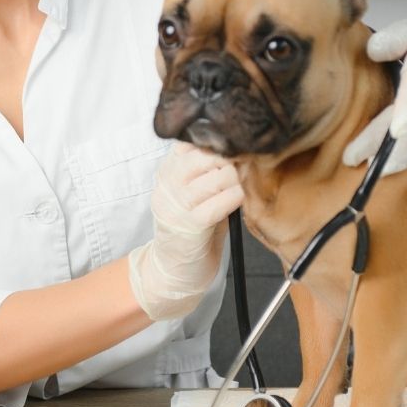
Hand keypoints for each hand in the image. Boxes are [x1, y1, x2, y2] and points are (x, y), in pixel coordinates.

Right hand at [128, 142, 243, 320]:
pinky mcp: (190, 225)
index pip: (193, 137)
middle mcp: (168, 182)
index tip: (230, 150)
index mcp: (168, 168)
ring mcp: (177, 203)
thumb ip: (208, 166)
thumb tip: (238, 144)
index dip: (217, 142)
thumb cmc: (193, 225)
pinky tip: (235, 204)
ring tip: (236, 191)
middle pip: (208, 153)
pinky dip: (236, 200)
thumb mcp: (195, 188)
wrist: (175, 269)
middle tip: (237, 173)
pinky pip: (223, 201)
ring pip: (219, 175)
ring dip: (236, 182)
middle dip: (230, 161)